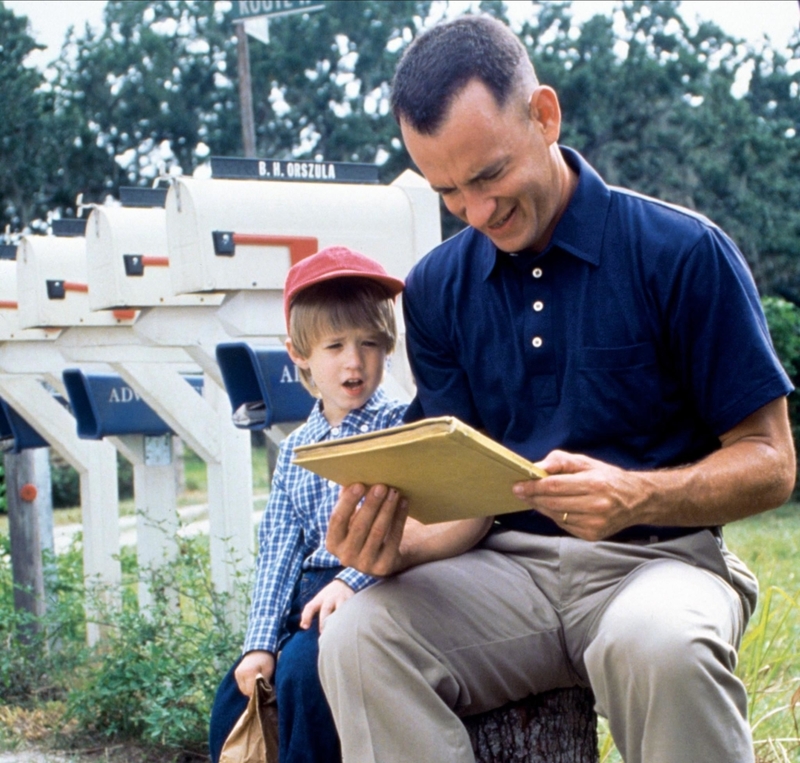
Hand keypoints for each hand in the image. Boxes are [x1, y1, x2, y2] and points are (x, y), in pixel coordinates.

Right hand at [234, 650, 274, 696]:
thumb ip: (264, 682)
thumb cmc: (266, 659)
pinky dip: (247, 685)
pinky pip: (241, 685)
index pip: (251, 691)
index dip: (258, 694)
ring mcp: (237, 673)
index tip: (264, 693)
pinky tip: (253, 681)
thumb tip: (263, 694)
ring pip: (243, 689)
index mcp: (249, 672)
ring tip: (257, 683)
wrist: (259, 648)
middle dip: (254, 692)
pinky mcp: (237, 673)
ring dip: (250, 689)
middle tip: (262, 688)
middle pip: (246, 692)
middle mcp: (240, 673)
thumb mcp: (268, 670)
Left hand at [300, 579, 353, 631]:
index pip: (310, 606)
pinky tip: (349, 627)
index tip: (305, 627)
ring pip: (339, 610)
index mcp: (320, 599)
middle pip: (325, 609)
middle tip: (323, 633)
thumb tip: (303, 626)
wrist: (344, 583)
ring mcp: (341, 599)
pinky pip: (351, 610)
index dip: (306, 616)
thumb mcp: (318, 600)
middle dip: (323, 621)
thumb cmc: (328, 596)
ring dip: (338, 620)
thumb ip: (310, 612)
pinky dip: (349, 618)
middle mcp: (330, 598)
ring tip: (337, 632)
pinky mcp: (351, 601)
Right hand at [326, 483, 408, 576]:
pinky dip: (399, 518)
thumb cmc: (363, 530)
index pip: (337, 519)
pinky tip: (404, 502)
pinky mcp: (384, 566)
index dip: (348, 501)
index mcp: (332, 543)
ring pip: (378, 532)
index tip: (360, 484)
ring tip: (394, 492)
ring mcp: (365, 564)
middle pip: (359, 526)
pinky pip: (393, 539)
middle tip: (382, 486)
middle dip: (371, 504)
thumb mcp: (351, 519)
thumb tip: (351, 478)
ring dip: (387, 509)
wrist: (382, 557)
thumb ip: (347, 501)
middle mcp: (345, 557)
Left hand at [512, 450, 653, 540]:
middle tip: (518, 491)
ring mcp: (595, 523)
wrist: (636, 500)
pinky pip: (564, 525)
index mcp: (594, 484)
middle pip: (553, 503)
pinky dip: (555, 516)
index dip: (533, 487)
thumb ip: (561, 461)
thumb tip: (538, 468)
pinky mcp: (593, 535)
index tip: (517, 485)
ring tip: (532, 498)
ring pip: (556, 516)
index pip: (554, 486)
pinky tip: (552, 508)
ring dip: (540, 507)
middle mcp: (596, 506)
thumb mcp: (586, 462)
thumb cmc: (607, 478)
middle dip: (532, 497)